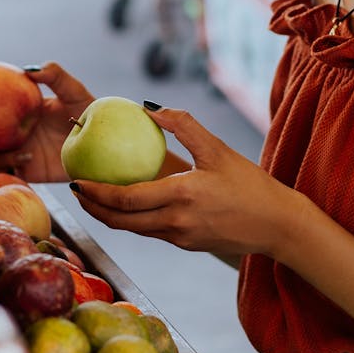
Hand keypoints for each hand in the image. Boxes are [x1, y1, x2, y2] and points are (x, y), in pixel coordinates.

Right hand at [0, 62, 93, 181]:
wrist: (102, 144)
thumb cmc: (90, 113)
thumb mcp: (74, 92)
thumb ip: (55, 76)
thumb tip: (28, 68)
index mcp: (16, 109)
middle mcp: (12, 131)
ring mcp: (18, 152)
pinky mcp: (29, 170)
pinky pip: (10, 170)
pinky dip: (12, 163)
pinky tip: (29, 154)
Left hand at [69, 105, 300, 256]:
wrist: (277, 225)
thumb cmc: (250, 184)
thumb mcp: (218, 149)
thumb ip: (183, 125)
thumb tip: (149, 108)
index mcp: (181, 196)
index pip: (125, 199)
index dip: (96, 192)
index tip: (76, 180)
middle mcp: (176, 222)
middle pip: (120, 221)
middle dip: (92, 207)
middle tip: (75, 190)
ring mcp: (180, 237)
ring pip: (133, 229)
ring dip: (109, 216)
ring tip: (93, 197)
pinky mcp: (187, 245)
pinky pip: (151, 231)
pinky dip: (132, 219)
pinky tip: (128, 205)